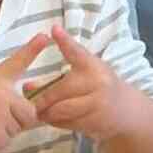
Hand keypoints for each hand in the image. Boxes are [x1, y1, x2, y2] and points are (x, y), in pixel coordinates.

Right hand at [0, 33, 47, 152]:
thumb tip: (9, 108)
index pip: (18, 62)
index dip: (33, 49)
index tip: (45, 36)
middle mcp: (3, 95)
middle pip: (28, 113)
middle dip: (17, 119)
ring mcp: (3, 115)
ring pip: (16, 129)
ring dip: (2, 131)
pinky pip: (5, 142)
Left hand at [25, 26, 130, 141]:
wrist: (126, 109)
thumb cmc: (99, 86)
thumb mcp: (86, 73)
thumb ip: (60, 76)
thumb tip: (26, 87)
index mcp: (93, 65)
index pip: (77, 52)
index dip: (65, 41)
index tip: (54, 30)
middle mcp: (97, 82)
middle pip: (60, 90)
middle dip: (43, 99)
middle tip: (33, 103)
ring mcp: (98, 103)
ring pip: (62, 110)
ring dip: (47, 113)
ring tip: (40, 113)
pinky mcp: (96, 121)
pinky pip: (68, 123)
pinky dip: (56, 122)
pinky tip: (54, 119)